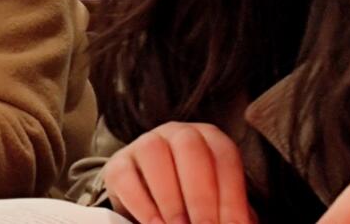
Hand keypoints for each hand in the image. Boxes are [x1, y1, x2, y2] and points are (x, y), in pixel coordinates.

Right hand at [102, 122, 252, 223]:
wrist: (153, 205)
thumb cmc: (193, 204)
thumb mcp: (217, 206)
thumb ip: (228, 215)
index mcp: (210, 139)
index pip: (224, 157)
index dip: (231, 195)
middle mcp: (178, 134)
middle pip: (190, 149)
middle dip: (200, 196)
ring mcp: (145, 144)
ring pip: (154, 153)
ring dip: (170, 197)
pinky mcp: (118, 163)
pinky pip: (125, 176)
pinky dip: (141, 204)